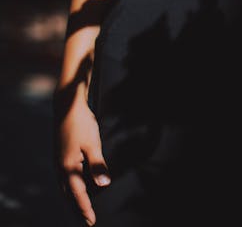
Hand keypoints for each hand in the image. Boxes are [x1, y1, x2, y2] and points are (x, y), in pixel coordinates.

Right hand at [55, 97, 109, 225]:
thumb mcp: (93, 144)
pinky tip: (80, 181)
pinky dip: (73, 183)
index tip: (91, 221)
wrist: (67, 105)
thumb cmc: (81, 123)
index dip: (86, 208)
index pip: (78, 194)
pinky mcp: (60, 154)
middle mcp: (60, 167)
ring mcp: (59, 160)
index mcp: (68, 167)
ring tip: (85, 203)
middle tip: (88, 217)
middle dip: (79, 205)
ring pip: (66, 185)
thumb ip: (98, 165)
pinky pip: (65, 176)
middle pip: (70, 193)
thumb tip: (104, 184)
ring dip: (75, 195)